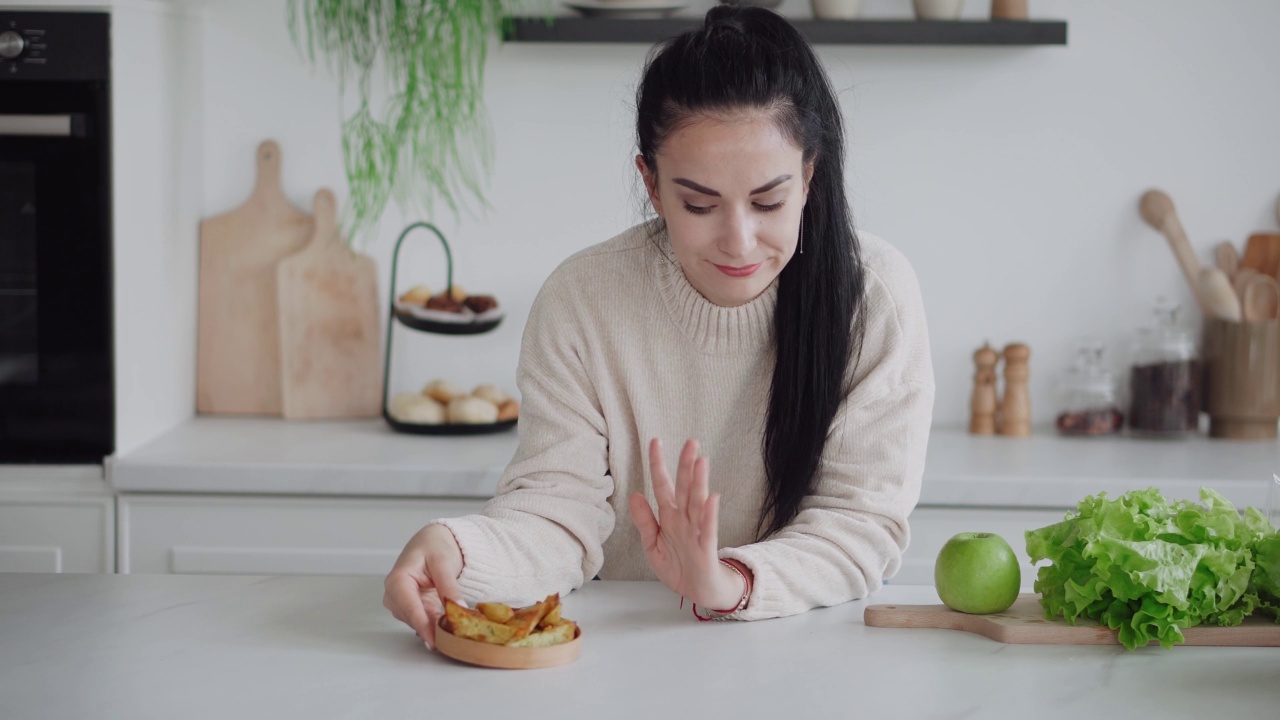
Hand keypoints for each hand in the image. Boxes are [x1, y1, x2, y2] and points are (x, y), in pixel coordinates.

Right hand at [382, 523, 463, 648]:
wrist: (433, 542)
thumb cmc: (434, 546)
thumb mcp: (443, 562)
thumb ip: (448, 586)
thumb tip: (458, 608)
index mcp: (397, 580)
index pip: (410, 608)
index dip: (423, 626)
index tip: (436, 641)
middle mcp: (394, 595)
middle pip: (413, 618)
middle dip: (432, 628)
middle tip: (455, 637)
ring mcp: (401, 603)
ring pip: (418, 622)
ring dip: (435, 627)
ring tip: (456, 630)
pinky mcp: (412, 608)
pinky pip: (423, 621)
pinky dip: (436, 624)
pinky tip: (449, 626)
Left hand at [628, 438, 743, 610]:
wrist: (698, 592)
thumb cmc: (678, 567)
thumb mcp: (652, 545)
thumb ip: (644, 521)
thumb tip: (634, 495)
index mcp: (669, 517)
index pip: (663, 485)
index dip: (659, 465)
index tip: (656, 442)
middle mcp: (684, 519)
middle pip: (684, 487)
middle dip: (686, 465)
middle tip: (691, 442)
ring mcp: (697, 531)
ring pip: (697, 503)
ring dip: (699, 482)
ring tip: (701, 461)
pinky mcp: (706, 548)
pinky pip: (708, 529)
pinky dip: (709, 514)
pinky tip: (711, 498)